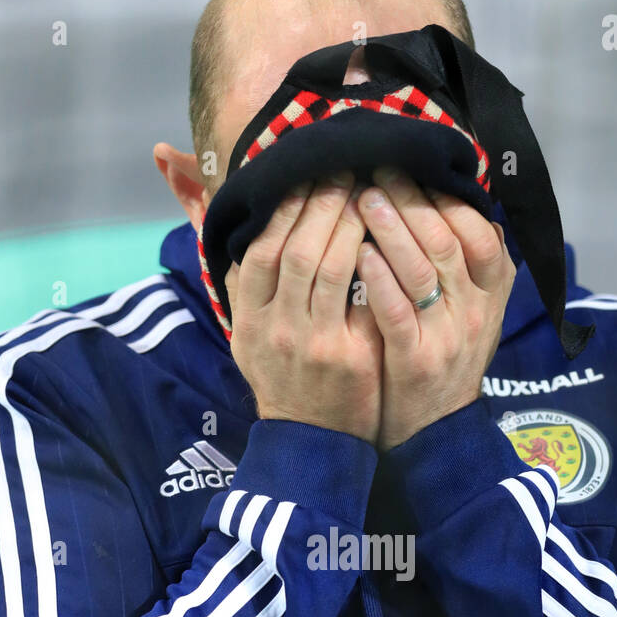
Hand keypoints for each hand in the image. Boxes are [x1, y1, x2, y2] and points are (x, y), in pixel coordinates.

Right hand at [225, 172, 383, 444]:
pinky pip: (364, 298)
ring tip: (369, 196)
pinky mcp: (351, 359)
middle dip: (322, 204)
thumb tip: (228, 223)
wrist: (311, 442)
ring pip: (329, 268)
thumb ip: (242, 283)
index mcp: (249, 319)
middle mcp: (276, 329)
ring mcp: (314, 345)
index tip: (307, 177)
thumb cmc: (283, 378)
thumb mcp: (247, 335)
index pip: (261, 248)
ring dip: (351, 223)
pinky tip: (388, 239)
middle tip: (346, 173)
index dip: (285, 208)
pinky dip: (375, 262)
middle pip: (295, 250)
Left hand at [355, 168, 515, 450]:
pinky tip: (358, 253)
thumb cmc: (446, 358)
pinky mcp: (416, 360)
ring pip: (422, 269)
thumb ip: (472, 263)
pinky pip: (397, 311)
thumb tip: (465, 198)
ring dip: (391, 228)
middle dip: (410, 200)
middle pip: (446, 240)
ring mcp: (447, 336)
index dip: (444, 196)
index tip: (411, 167)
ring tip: (363, 197)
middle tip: (377, 171)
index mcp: (493, 291)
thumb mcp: (474, 310)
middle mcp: (477, 310)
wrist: (436, 432)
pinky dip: (378, 278)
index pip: (478, 229)